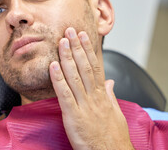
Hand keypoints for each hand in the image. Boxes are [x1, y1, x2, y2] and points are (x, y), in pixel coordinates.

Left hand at [49, 27, 133, 149]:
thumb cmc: (112, 137)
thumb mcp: (115, 113)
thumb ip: (110, 96)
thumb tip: (109, 82)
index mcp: (102, 95)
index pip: (95, 67)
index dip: (88, 50)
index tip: (83, 36)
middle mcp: (94, 97)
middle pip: (84, 67)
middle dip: (76, 47)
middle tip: (69, 30)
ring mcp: (84, 105)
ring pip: (74, 76)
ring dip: (66, 57)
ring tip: (61, 41)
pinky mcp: (73, 115)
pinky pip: (64, 94)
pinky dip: (58, 79)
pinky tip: (52, 66)